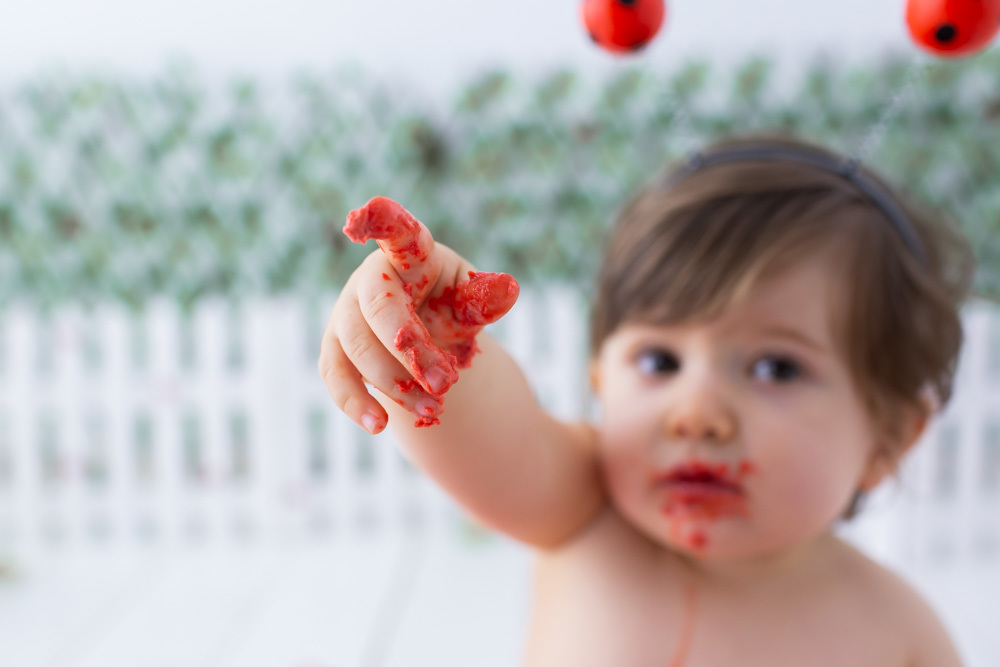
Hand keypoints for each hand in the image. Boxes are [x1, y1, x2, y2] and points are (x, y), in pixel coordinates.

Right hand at [318, 196, 518, 431]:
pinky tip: (379, 426)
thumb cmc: (450, 308)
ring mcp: (345, 314)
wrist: (428, 341)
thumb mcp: (472, 302)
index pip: (396, 234)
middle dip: (411, 351)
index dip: (379, 222)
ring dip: (395, 384)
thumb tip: (507, 289)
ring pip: (356, 348)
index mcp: (409, 256)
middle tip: (446, 383)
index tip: (360, 219)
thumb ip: (484, 299)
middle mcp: (368, 280)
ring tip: (434, 411)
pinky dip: (355, 402)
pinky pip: (335, 376)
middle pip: (378, 310)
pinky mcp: (335, 350)